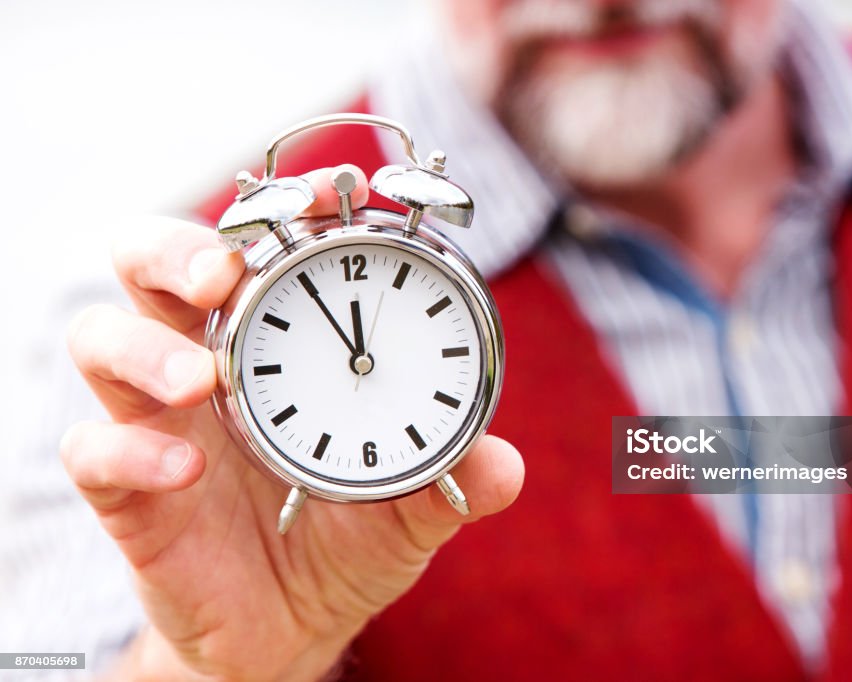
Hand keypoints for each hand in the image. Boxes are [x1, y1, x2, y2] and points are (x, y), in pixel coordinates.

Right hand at [60, 164, 523, 680]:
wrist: (296, 627)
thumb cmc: (350, 540)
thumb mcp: (413, 507)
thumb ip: (453, 479)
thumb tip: (504, 464)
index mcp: (277, 345)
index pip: (254, 252)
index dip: (275, 213)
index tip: (324, 197)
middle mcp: (207, 364)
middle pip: (150, 265)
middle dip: (176, 248)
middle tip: (222, 271)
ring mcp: (159, 422)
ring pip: (102, 341)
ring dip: (144, 347)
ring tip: (200, 378)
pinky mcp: (128, 492)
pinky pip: (94, 453)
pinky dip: (132, 452)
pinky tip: (185, 471)